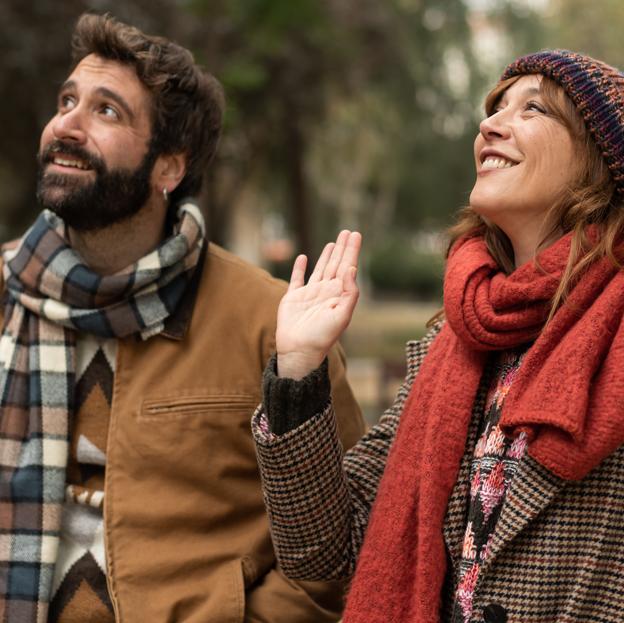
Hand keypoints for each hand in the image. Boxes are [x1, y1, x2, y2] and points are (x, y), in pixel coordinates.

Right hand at [276, 230, 361, 378]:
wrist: (300, 351)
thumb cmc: (322, 337)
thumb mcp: (342, 315)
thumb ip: (349, 292)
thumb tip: (352, 268)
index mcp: (338, 295)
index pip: (347, 268)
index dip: (352, 251)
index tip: (356, 235)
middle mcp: (326, 292)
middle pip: (336, 265)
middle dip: (342, 249)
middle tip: (348, 231)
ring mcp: (309, 294)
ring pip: (320, 269)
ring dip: (326, 255)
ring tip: (333, 242)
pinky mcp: (293, 298)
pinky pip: (297, 279)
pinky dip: (300, 268)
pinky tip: (304, 258)